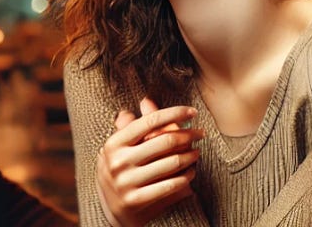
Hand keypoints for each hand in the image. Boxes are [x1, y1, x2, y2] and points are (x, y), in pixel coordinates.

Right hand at [96, 98, 203, 226]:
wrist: (110, 210)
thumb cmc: (118, 172)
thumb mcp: (118, 148)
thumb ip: (133, 125)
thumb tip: (147, 100)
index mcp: (114, 144)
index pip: (149, 121)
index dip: (174, 113)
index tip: (192, 112)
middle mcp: (119, 161)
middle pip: (165, 141)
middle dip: (189, 134)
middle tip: (200, 133)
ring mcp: (127, 182)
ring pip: (172, 163)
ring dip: (191, 156)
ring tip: (197, 152)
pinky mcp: (137, 200)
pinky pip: (170, 185)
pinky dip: (186, 177)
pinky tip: (192, 172)